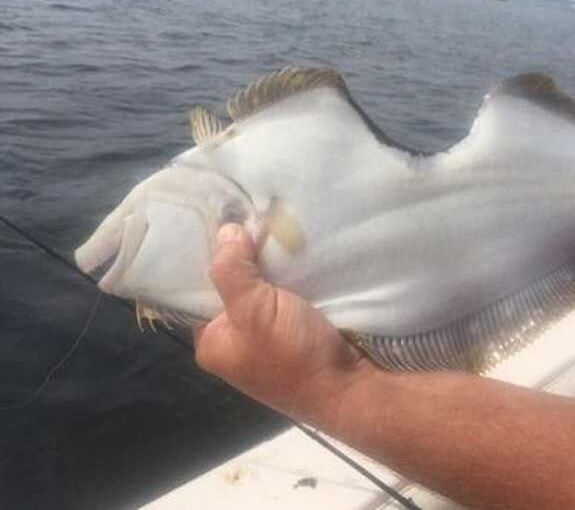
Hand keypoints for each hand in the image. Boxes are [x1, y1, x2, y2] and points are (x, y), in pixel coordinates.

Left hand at [193, 224, 369, 420]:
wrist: (351, 388)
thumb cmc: (293, 355)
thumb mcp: (253, 310)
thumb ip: (232, 270)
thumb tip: (225, 231)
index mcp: (213, 343)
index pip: (196, 292)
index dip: (206, 256)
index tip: (216, 217)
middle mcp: (236, 341)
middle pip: (232, 287)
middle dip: (243, 255)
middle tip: (250, 214)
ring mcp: (268, 337)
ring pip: (262, 288)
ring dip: (270, 263)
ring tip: (273, 222)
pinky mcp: (297, 331)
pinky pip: (287, 295)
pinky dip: (291, 274)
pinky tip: (296, 248)